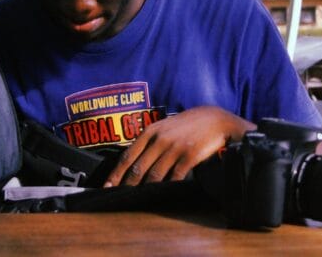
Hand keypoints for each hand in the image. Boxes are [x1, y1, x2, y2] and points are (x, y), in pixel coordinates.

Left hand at [104, 106, 255, 186]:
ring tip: (137, 202)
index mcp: (150, 131)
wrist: (215, 120)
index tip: (106, 187)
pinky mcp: (189, 156)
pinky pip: (174, 177)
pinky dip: (167, 188)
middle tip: (118, 199)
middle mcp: (159, 139)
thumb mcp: (164, 127)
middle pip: (138, 168)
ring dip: (144, 190)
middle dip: (126, 186)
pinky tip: (161, 196)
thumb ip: (150, 141)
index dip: (115, 174)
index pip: (127, 156)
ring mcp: (174, 148)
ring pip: (154, 175)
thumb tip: (133, 162)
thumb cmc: (187, 125)